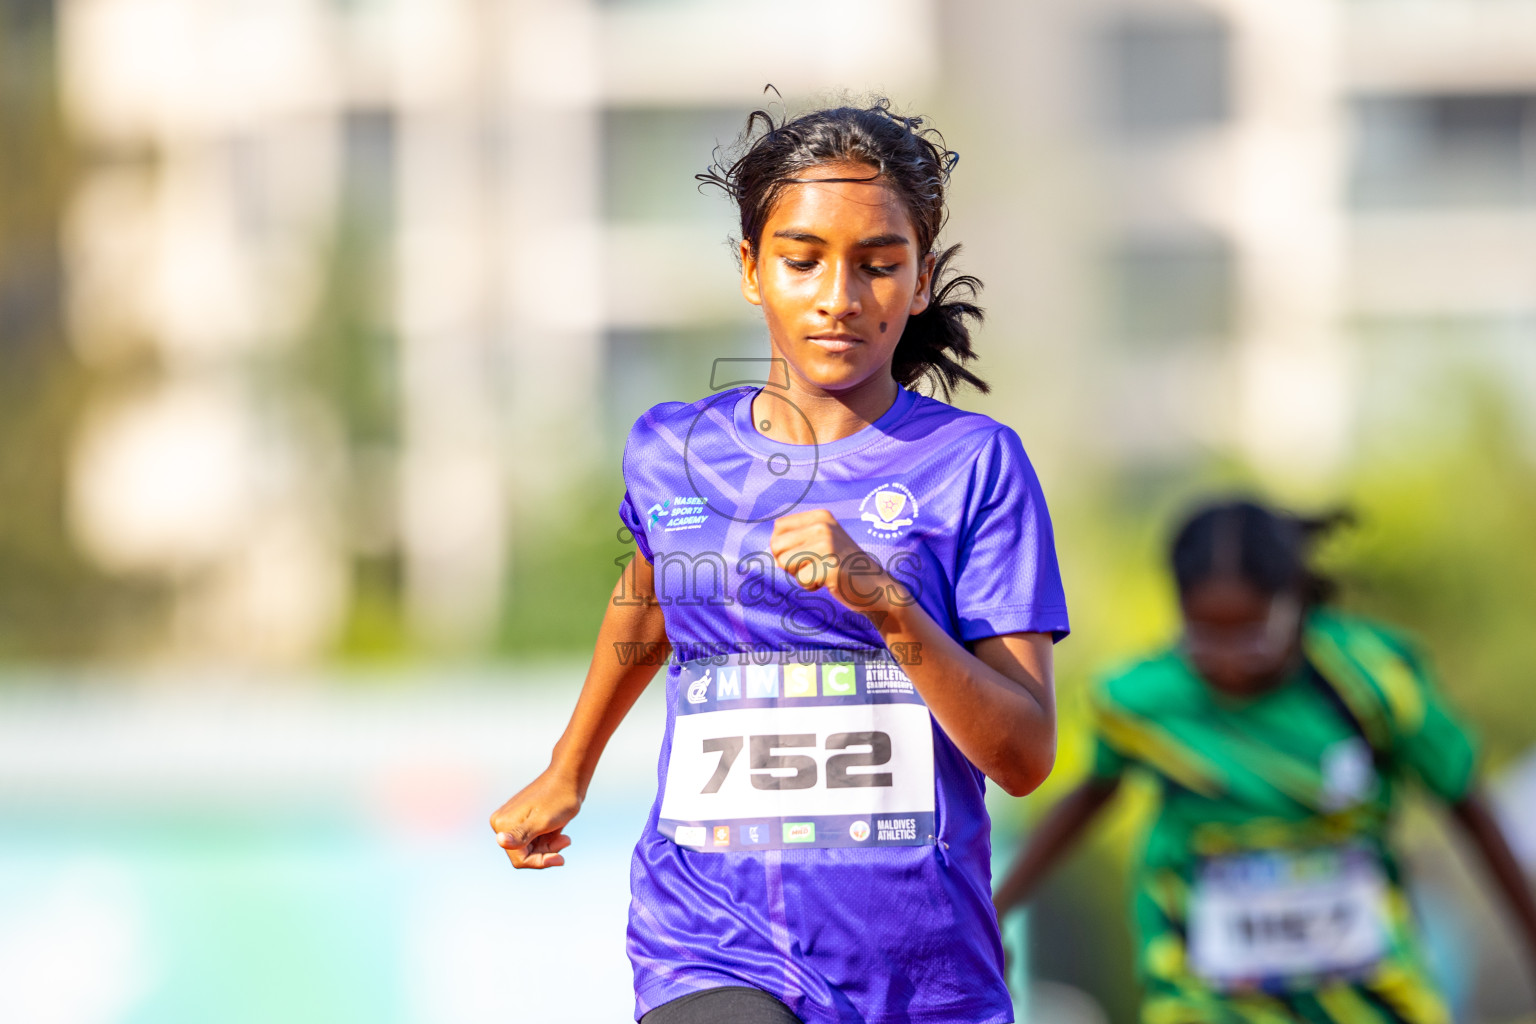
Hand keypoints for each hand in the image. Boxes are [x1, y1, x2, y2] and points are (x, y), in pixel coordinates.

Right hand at [489, 767, 581, 868]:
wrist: (570, 777)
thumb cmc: (559, 798)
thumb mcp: (542, 821)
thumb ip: (521, 835)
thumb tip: (500, 840)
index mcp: (503, 824)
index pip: (519, 860)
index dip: (540, 861)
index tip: (560, 857)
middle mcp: (503, 823)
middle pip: (524, 855)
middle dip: (546, 852)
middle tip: (566, 841)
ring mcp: (513, 821)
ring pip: (531, 849)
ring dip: (549, 846)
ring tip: (565, 838)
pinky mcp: (523, 819)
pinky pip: (534, 840)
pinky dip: (548, 840)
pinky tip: (560, 832)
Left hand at [769, 509, 900, 617]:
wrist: (876, 587)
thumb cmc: (843, 567)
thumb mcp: (822, 543)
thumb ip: (796, 541)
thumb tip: (769, 549)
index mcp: (821, 516)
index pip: (778, 528)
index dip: (785, 547)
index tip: (807, 554)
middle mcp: (823, 526)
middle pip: (776, 546)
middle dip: (789, 563)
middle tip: (814, 566)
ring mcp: (827, 545)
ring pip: (784, 563)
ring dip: (800, 575)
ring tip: (823, 572)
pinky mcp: (829, 566)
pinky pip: (800, 580)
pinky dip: (811, 586)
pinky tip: (830, 581)